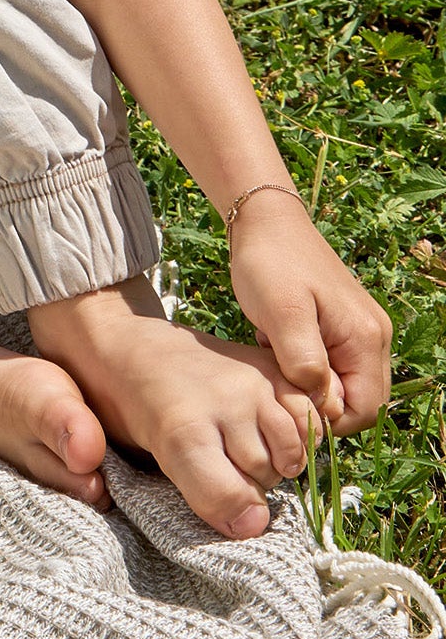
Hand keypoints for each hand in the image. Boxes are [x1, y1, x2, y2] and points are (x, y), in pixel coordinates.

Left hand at [29, 278, 315, 537]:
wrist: (125, 344)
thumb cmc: (126, 408)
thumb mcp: (144, 456)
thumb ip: (199, 492)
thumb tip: (255, 526)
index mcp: (181, 428)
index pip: (230, 497)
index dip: (232, 516)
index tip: (230, 517)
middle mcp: (223, 401)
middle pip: (263, 480)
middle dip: (247, 485)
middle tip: (219, 464)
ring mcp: (250, 381)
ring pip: (290, 452)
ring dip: (274, 462)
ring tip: (243, 448)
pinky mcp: (267, 366)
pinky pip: (308, 418)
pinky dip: (298, 434)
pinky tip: (271, 432)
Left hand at [228, 189, 392, 434]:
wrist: (263, 220)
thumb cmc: (270, 263)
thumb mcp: (282, 314)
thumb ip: (306, 363)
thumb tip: (322, 405)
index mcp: (367, 339)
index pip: (365, 410)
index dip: (327, 419)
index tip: (288, 401)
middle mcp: (374, 338)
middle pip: (357, 400)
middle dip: (317, 401)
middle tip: (278, 378)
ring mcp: (360, 331)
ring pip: (342, 383)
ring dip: (308, 382)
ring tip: (275, 356)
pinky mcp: (341, 325)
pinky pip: (331, 364)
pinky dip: (305, 365)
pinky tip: (277, 345)